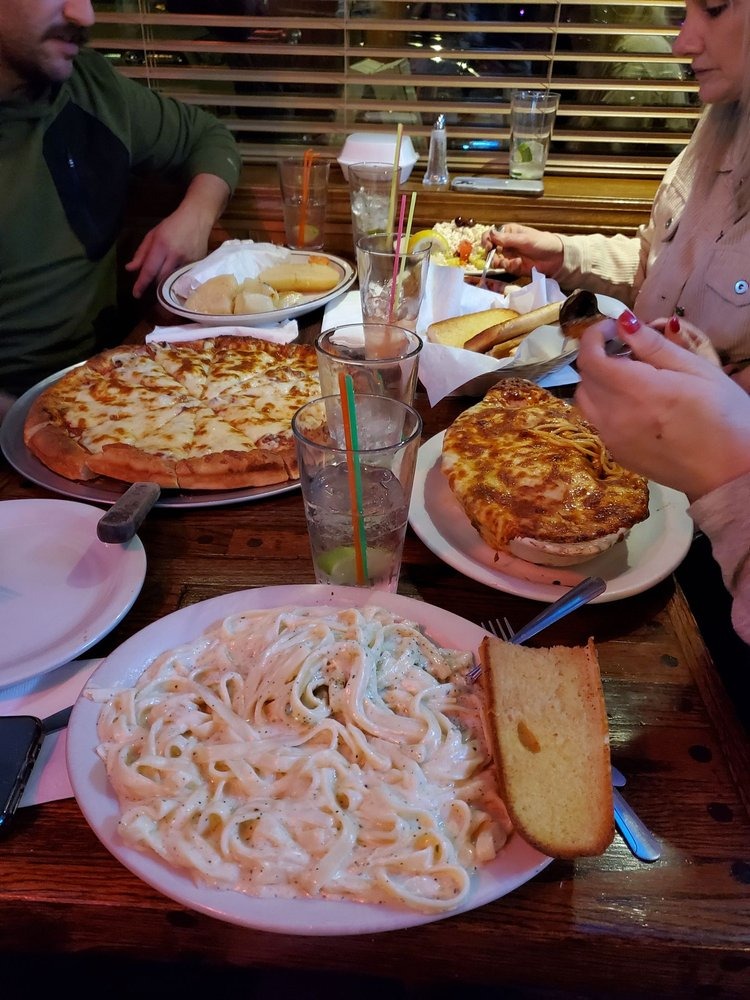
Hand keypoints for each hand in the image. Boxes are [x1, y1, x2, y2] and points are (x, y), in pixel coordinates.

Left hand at [125, 173, 229, 297]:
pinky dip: (178, 280)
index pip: (149, 270)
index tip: (136, 294)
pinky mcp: (198, 265)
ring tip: (162, 287)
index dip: (141, 284)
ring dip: (166, 285)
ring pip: (174, 281)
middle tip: (149, 290)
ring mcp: (188, 261)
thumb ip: (141, 253)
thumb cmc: (172, 225)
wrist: (197, 218)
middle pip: (162, 279)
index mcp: (161, 246)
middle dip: (154, 286)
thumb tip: (130, 269)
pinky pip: (184, 278)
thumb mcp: (153, 235)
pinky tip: (176, 279)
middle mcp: (175, 255)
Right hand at [483, 222, 563, 276]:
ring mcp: (509, 256)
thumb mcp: (525, 239)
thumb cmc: (543, 243)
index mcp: (508, 232)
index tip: (488, 246)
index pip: (490, 235)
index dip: (486, 240)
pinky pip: (505, 268)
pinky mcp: (513, 267)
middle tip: (496, 257)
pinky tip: (518, 264)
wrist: (556, 258)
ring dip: (501, 262)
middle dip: (491, 254)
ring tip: (511, 262)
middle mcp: (506, 244)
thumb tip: (490, 233)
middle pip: (490, 249)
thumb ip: (507, 239)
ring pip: (495, 260)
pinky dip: (510, 267)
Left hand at [574, 313, 749, 500]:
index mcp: (636, 391)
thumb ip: (654, 346)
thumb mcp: (696, 370)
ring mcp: (612, 439)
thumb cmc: (724, 414)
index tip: (612, 328)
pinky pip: (598, 422)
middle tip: (626, 350)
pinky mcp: (617, 454)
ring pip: (585, 401)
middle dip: (598, 357)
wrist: (731, 472)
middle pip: (584, 378)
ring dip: (598, 383)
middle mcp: (615, 416)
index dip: (594, 336)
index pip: (589, 357)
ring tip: (629, 377)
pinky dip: (606, 405)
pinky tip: (636, 405)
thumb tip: (623, 322)